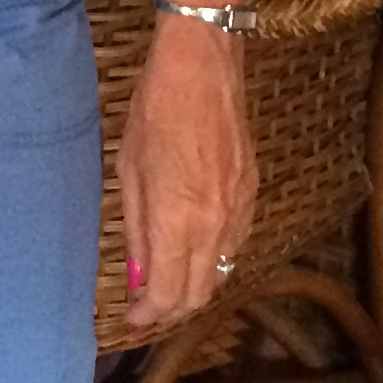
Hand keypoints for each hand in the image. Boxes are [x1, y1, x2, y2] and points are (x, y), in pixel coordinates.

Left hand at [117, 15, 255, 332]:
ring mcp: (239, 209)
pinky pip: (235, 243)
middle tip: (146, 304)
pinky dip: (214, 256)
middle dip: (171, 308)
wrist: (203, 64)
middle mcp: (215, 224)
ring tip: (167, 276)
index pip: (168, 294)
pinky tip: (193, 243)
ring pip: (221, 271)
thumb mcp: (130, 169)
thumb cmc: (156, 108)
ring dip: (194, 284)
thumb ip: (136, 229)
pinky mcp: (252, 192)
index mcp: (177, 219)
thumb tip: (138, 275)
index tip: (132, 318)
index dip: (148, 315)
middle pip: (200, 294)